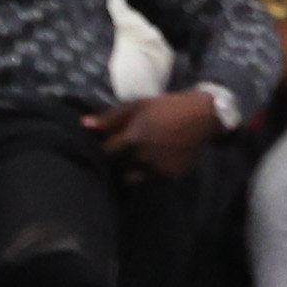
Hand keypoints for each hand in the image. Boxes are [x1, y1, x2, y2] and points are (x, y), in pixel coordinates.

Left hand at [87, 89, 222, 181]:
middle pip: (117, 167)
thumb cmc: (167, 107)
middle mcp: (143, 158)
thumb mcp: (138, 105)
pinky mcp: (169, 177)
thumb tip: (84, 124)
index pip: (106, 152)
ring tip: (132, 161)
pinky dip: (145, 174)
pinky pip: (149, 181)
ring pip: (131, 178)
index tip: (105, 144)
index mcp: (133, 138)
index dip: (103, 148)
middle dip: (114, 161)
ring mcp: (157, 170)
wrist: (203, 117)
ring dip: (128, 171)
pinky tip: (150, 163)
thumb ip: (111, 117)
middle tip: (117, 153)